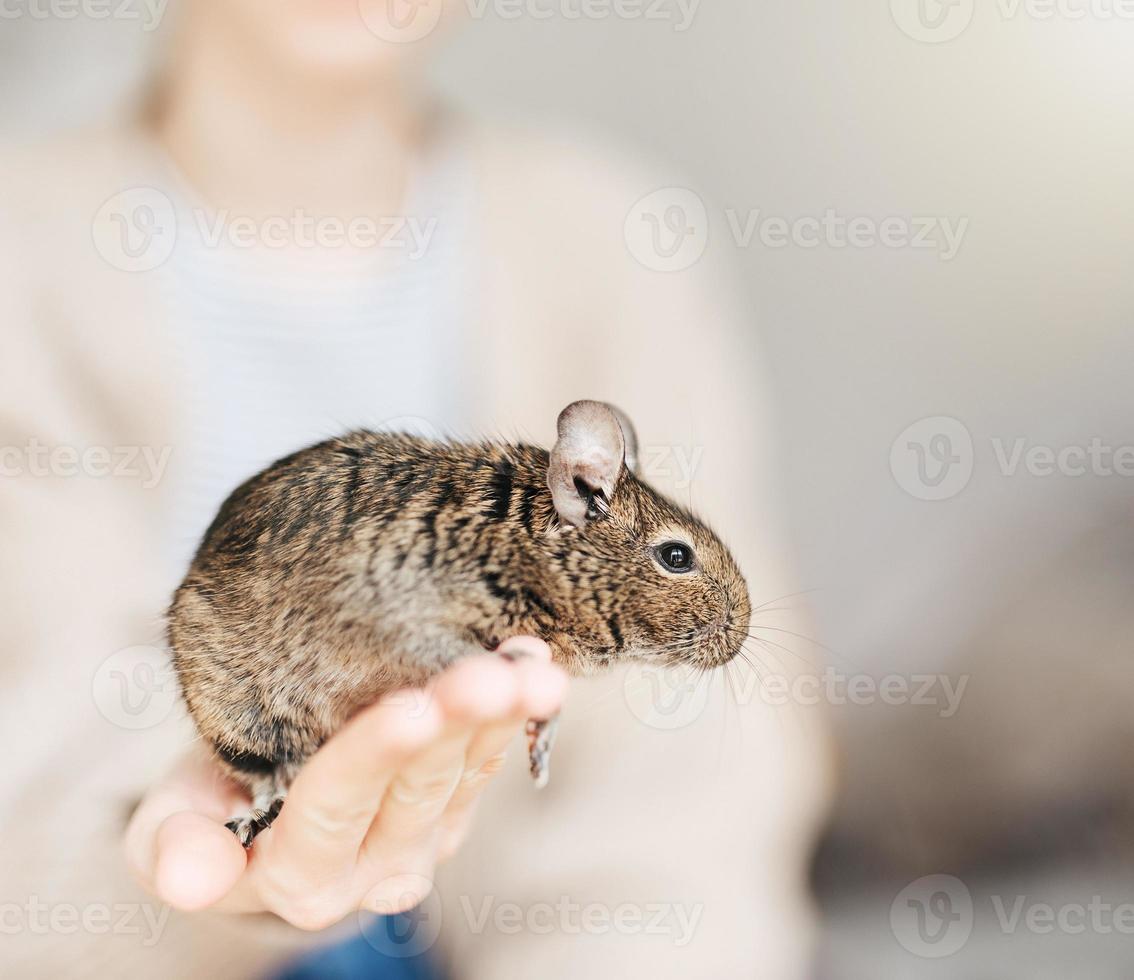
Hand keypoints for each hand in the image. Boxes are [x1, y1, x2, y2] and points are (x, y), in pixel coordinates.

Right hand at [125, 638, 565, 929]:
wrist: (263, 799)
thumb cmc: (214, 797)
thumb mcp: (174, 816)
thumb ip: (176, 845)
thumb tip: (189, 876)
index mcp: (299, 874)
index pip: (334, 807)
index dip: (374, 756)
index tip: (411, 707)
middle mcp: (373, 865)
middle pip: (417, 787)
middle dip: (456, 724)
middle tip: (491, 673)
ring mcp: (425, 837)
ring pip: (467, 770)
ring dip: (501, 715)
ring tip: (530, 665)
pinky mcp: (457, 805)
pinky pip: (491, 755)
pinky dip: (516, 709)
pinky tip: (535, 660)